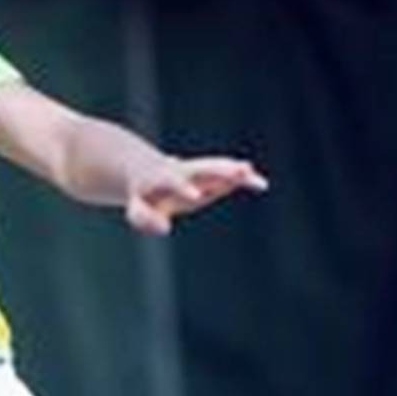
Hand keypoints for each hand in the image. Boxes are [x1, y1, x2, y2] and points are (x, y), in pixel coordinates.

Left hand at [126, 156, 268, 235]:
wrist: (148, 172)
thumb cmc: (143, 197)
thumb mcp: (137, 210)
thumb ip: (144, 219)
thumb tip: (165, 228)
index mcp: (163, 179)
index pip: (174, 182)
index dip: (184, 189)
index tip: (195, 196)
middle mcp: (183, 171)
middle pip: (202, 168)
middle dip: (220, 170)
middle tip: (239, 171)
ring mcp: (198, 172)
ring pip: (217, 168)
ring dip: (234, 171)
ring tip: (253, 176)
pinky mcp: (210, 177)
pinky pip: (228, 175)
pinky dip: (242, 178)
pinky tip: (260, 183)